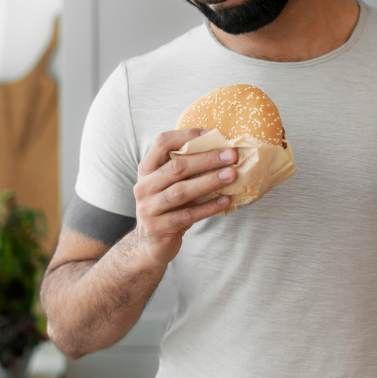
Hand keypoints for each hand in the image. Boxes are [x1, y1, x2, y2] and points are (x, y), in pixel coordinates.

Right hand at [132, 128, 237, 268]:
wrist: (149, 243)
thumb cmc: (167, 207)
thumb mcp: (168, 184)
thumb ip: (185, 168)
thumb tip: (221, 149)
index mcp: (146, 169)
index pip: (162, 143)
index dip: (187, 135)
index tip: (213, 134)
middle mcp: (144, 186)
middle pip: (176, 167)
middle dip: (207, 159)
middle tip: (232, 155)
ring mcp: (148, 207)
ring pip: (181, 191)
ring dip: (209, 181)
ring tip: (232, 175)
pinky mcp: (158, 227)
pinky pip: (187, 215)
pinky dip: (208, 207)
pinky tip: (225, 201)